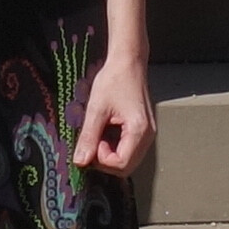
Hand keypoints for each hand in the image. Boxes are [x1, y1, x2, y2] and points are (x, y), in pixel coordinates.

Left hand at [72, 51, 155, 180]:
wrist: (128, 62)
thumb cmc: (114, 79)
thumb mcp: (96, 108)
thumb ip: (88, 136)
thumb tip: (80, 161)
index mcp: (139, 130)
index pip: (121, 164)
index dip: (102, 159)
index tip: (92, 142)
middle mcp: (148, 135)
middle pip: (126, 167)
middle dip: (105, 160)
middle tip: (92, 142)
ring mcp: (147, 133)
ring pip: (128, 160)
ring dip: (109, 154)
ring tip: (99, 134)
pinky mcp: (143, 130)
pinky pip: (129, 149)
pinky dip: (115, 147)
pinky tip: (106, 131)